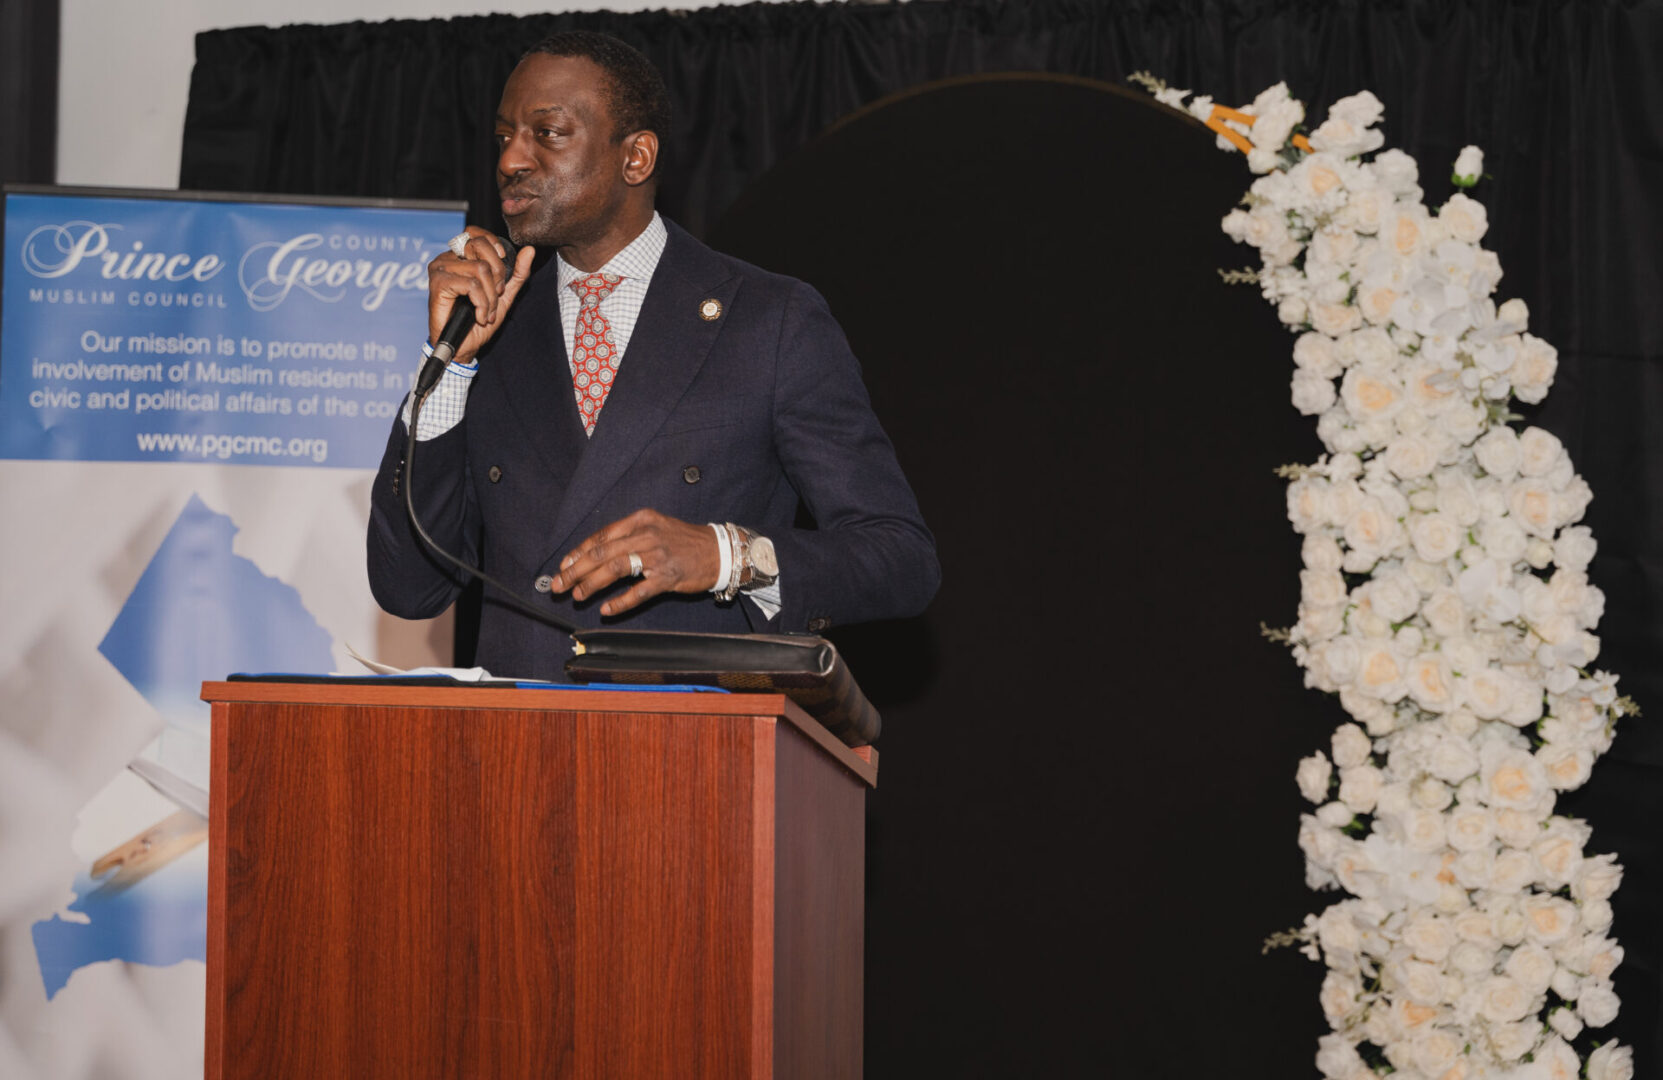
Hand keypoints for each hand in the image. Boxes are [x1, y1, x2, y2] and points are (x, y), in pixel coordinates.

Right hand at [427, 227, 535, 362]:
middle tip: (496, 295)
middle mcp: (447, 258)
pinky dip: (482, 303)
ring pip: (480, 269)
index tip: (502, 269)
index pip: (476, 233)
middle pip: (480, 247)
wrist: (464, 345)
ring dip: (490, 297)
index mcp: (460, 256)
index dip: (493, 246)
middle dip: (498, 275)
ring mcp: (440, 269)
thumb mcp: (504, 294)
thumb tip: (529, 250)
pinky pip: (471, 285)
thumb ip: (517, 273)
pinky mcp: (438, 283)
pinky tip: (479, 316)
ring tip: (486, 311)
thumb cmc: (478, 320)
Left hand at [548, 509, 721, 616]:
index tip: (563, 565)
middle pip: (602, 553)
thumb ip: (627, 537)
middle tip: (560, 584)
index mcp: (640, 520)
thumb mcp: (654, 527)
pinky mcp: (668, 577)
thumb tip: (595, 553)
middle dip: (576, 570)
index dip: (578, 552)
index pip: (601, 536)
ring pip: (615, 569)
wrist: (719, 551)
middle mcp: (646, 535)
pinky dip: (620, 602)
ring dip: (592, 584)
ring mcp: (657, 556)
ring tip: (578, 595)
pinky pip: (638, 591)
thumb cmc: (683, 541)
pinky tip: (606, 609)